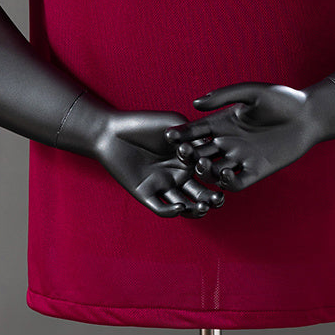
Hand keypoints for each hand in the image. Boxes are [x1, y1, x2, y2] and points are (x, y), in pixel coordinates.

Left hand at [90, 105, 225, 217]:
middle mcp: (177, 175)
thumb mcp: (173, 124)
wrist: (111, 131)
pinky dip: (172, 211)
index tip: (224, 175)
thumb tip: (215, 147)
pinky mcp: (146, 194)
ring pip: (184, 205)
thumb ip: (193, 134)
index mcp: (187, 159)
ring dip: (195, 210)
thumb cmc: (143, 123)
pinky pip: (162, 208)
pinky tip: (180, 206)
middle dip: (211, 198)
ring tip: (202, 207)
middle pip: (200, 192)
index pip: (208, 172)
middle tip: (218, 200)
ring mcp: (162, 186)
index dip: (217, 176)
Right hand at [164, 82, 329, 190]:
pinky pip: (235, 182)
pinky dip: (226, 182)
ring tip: (203, 164)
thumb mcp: (251, 92)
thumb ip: (223, 96)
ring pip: (214, 170)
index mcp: (223, 123)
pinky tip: (224, 174)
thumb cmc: (282, 99)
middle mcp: (229, 142)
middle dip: (189, 154)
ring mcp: (241, 158)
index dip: (181, 134)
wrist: (308, 115)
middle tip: (182, 153)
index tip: (168, 136)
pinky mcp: (256, 170)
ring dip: (205, 170)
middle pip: (200, 152)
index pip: (195, 131)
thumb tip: (195, 103)